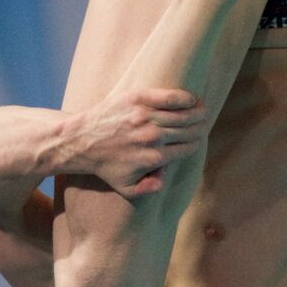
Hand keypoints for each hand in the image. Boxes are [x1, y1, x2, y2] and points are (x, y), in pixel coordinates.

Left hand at [74, 88, 207, 196]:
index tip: (198, 138)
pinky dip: (185, 98)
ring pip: (184, 113)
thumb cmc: (106, 164)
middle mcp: (153, 137)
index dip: (196, 142)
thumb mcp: (126, 187)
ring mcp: (146, 117)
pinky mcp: (138, 99)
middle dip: (200, 126)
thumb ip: (148, 189)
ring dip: (198, 111)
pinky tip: (191, 98)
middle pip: (190, 129)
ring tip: (202, 108)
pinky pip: (170, 97)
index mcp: (155, 158)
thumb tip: (164, 181)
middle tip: (203, 121)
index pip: (188, 147)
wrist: (82, 140)